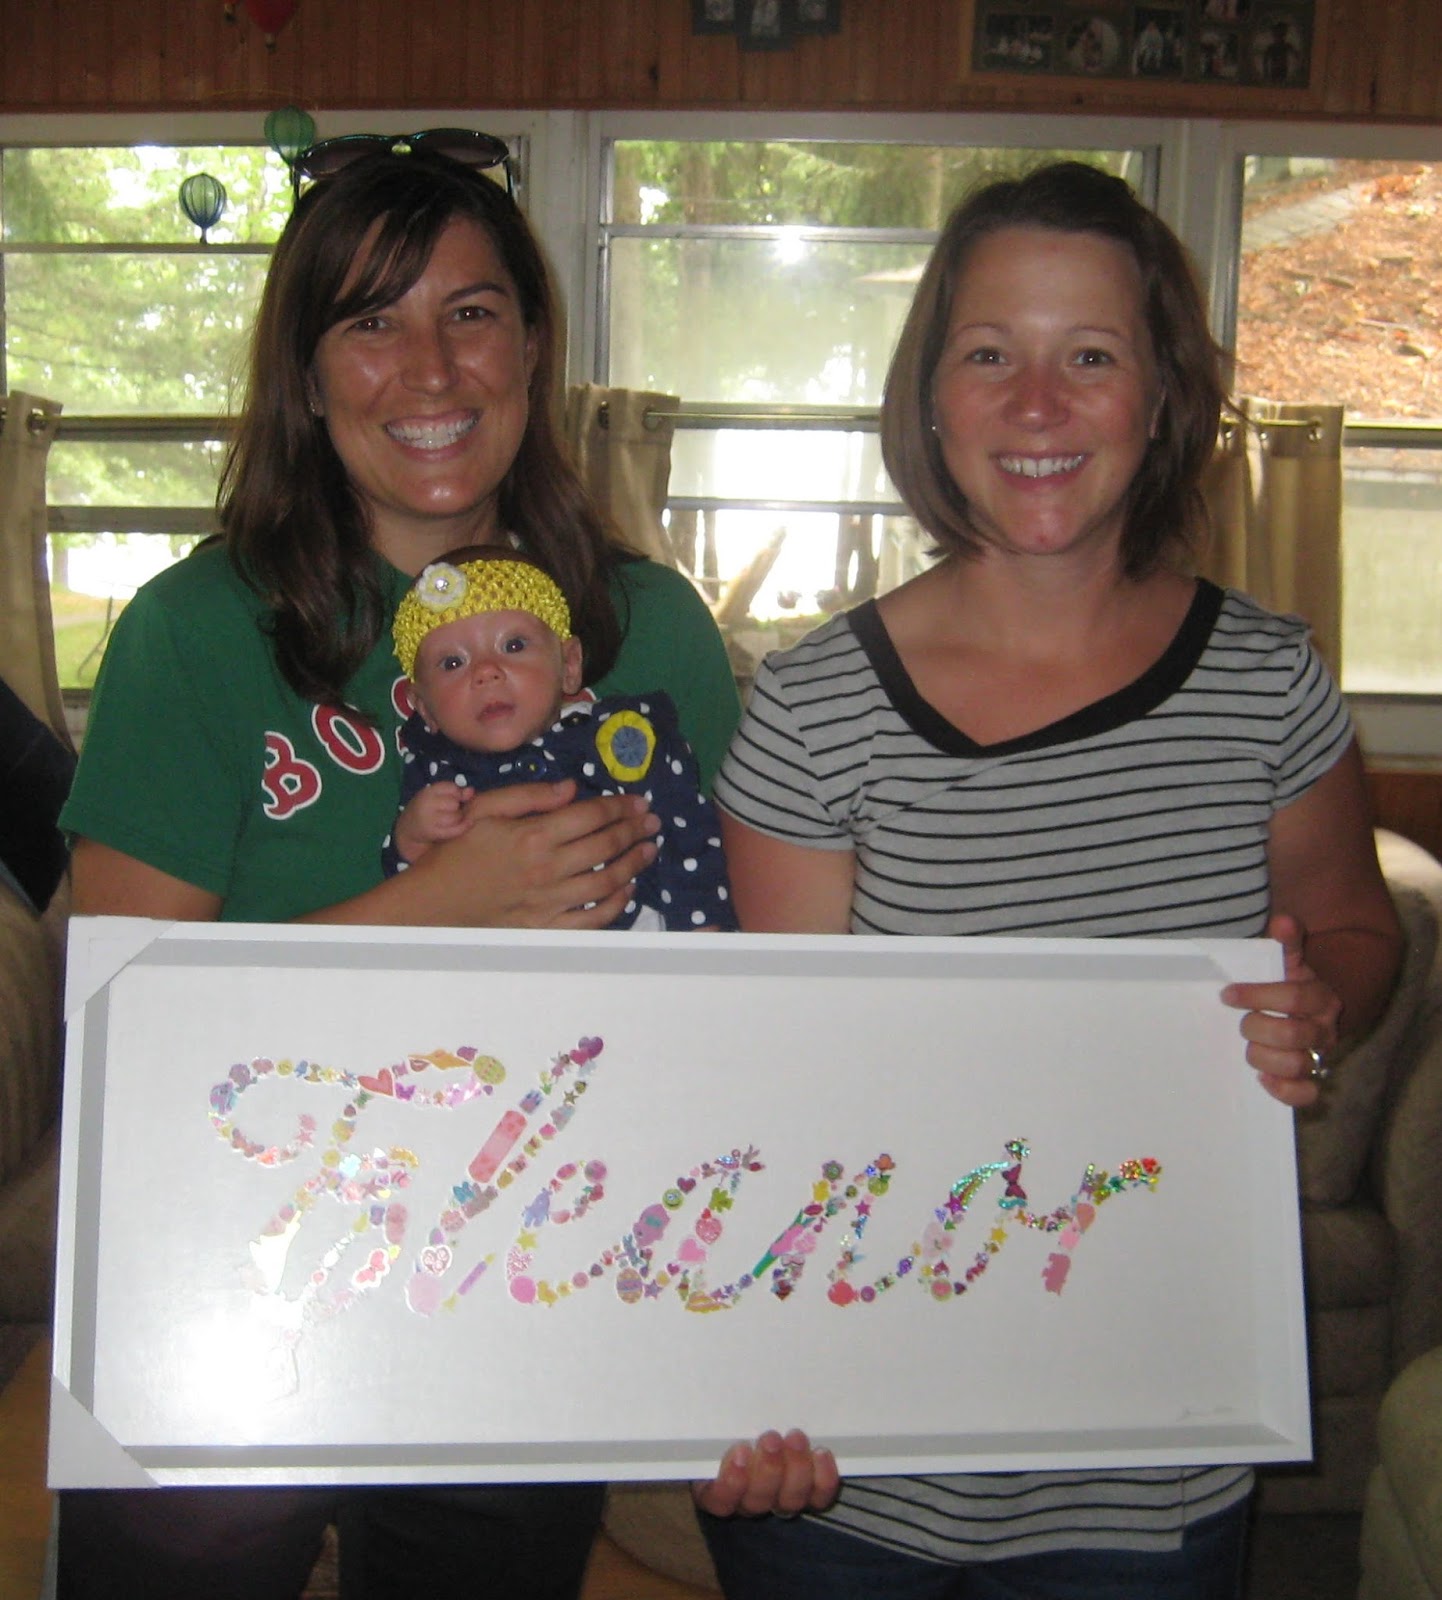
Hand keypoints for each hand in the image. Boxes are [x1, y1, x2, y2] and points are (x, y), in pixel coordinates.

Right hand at [394, 782, 473, 863]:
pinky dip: (461, 828)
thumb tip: (471, 791)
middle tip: (450, 811)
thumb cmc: (427, 810)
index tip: (454, 799)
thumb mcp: (437, 797)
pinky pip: (455, 829)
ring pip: (456, 817)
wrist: (408, 829)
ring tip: (452, 820)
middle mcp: (426, 803)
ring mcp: (428, 818)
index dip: (457, 794)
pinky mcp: (432, 832)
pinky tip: (462, 826)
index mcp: (427, 791)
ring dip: (458, 819)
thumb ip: (455, 792)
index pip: (452, 788)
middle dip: (457, 807)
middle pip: (454, 803)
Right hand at [409, 779, 659, 928]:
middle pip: (606, 845)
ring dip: (633, 864)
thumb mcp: (484, 811)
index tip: (638, 802)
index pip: (591, 815)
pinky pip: (592, 920)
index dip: (619, 806)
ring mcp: (549, 902)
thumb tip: (571, 788)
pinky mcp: (546, 928)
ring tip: (648, 850)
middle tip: (652, 821)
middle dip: (635, 830)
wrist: (433, 905)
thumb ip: (529, 795)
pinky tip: (626, 890)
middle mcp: (547, 869)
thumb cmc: (457, 852)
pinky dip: (616, 905)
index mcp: (533, 835)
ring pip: (607, 882)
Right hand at [691, 1429, 839, 1518]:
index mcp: (717, 1488)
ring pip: (789, 1501)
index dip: (731, 1482)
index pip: (720, 1499)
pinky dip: (823, 1478)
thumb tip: (680, 1392)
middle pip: (757, 1501)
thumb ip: (701, 1418)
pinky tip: (821, 1453)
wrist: (759, 1420)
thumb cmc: (729, 1420)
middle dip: (767, 1469)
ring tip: (795, 1438)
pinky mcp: (809, 1495)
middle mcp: (749, 1500)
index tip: (739, 1452)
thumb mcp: (714, 1423)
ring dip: (795, 1470)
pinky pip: (818, 1497)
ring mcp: (780, 1500)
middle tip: (771, 1438)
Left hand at [1221, 913, 1341, 1107]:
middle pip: (1292, 1034)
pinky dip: (1282, 1090)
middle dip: (1256, 1027)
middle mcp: (1323, 1029)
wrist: (1311, 1014)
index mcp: (1320, 998)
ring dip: (1262, 1057)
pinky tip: (1261, 1078)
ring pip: (1296, 1065)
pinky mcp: (1308, 1080)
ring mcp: (1317, 1056)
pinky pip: (1304, 1095)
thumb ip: (1287, 942)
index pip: (1294, 997)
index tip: (1227, 994)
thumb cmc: (1290, 986)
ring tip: (1249, 1046)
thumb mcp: (1289, 962)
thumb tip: (1282, 920)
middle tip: (1241, 1022)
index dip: (1258, 995)